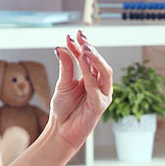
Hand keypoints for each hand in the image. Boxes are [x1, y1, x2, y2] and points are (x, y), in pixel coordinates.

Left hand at [51, 30, 112, 151]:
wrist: (61, 131)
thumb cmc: (63, 110)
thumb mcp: (62, 84)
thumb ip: (66, 67)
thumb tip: (61, 48)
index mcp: (92, 79)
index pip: (89, 59)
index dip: (83, 46)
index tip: (74, 34)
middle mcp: (99, 85)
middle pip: (100, 63)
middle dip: (91, 49)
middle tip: (81, 38)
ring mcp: (102, 95)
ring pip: (104, 72)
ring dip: (95, 58)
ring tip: (85, 47)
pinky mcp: (100, 105)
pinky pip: (96, 86)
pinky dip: (91, 73)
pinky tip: (84, 62)